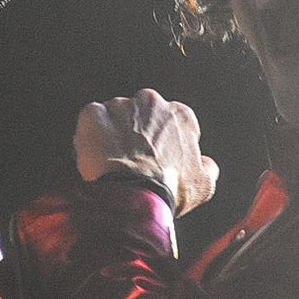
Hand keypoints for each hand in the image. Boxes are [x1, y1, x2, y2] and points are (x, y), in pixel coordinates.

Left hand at [74, 89, 218, 215]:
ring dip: (113, 133)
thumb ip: (207, 167)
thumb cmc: (168, 189)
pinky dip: (91, 134)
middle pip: (142, 115)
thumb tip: (206, 164)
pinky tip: (96, 154)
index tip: (157, 157)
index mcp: (180, 115)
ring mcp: (120, 106)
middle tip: (133, 160)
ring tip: (112, 160)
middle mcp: (151, 102)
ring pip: (115, 116)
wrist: (133, 195)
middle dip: (137, 133)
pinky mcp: (94, 115)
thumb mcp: (203, 184)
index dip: (164, 141)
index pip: (172, 121)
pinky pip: (91, 120)